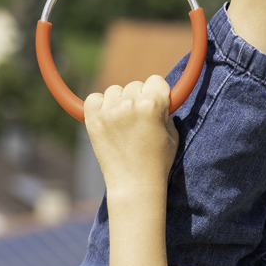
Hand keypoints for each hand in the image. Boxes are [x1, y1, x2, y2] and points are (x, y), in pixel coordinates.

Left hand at [85, 77, 179, 197]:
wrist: (134, 184)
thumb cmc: (157, 161)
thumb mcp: (172, 133)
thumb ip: (165, 111)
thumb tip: (156, 96)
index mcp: (153, 104)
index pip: (156, 80)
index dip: (158, 94)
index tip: (156, 107)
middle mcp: (129, 104)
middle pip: (135, 85)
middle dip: (139, 99)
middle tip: (140, 122)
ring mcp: (109, 111)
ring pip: (115, 90)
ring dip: (119, 102)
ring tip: (123, 125)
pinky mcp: (92, 119)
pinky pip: (94, 98)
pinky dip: (99, 106)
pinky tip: (107, 121)